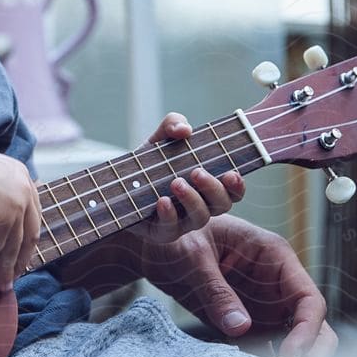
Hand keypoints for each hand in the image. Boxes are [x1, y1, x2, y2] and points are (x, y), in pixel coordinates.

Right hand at [0, 145, 42, 292]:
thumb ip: (0, 191)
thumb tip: (1, 219)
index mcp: (22, 175)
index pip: (32, 212)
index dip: (26, 235)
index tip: (21, 251)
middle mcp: (24, 191)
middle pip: (29, 234)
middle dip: (22, 259)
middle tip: (15, 274)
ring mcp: (15, 208)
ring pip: (13, 248)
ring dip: (5, 269)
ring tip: (0, 283)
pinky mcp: (2, 225)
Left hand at [130, 112, 244, 246]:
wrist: (119, 182)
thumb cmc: (150, 161)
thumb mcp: (160, 138)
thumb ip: (173, 124)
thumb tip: (185, 129)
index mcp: (207, 186)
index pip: (232, 191)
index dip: (237, 185)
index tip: (232, 173)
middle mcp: (200, 205)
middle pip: (222, 205)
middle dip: (213, 188)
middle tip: (197, 172)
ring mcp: (183, 221)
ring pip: (199, 218)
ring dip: (191, 199)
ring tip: (176, 182)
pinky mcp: (161, 232)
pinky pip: (170, 228)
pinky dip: (169, 214)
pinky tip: (162, 200)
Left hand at [134, 213, 337, 356]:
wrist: (156, 242)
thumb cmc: (178, 236)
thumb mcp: (193, 257)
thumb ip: (216, 290)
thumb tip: (242, 329)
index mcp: (274, 255)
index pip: (309, 299)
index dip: (307, 330)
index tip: (289, 355)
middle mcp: (277, 282)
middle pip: (315, 326)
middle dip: (310, 354)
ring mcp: (267, 304)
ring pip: (298, 342)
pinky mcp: (251, 321)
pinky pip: (271, 348)